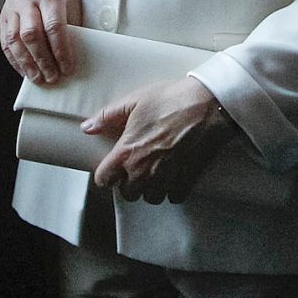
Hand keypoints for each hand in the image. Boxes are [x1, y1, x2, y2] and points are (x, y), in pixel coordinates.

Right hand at [0, 0, 80, 82]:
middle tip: (53, 77)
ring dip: (27, 63)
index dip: (61, 51)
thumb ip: (71, 25)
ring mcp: (13, 8)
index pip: (54, 27)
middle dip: (43, 60)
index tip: (68, 67)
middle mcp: (28, 0)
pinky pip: (5, 41)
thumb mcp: (71, 0)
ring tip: (38, 78)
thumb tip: (72, 55)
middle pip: (32, 35)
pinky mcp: (4, 15)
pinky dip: (14, 59)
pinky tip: (24, 70)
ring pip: (15, 39)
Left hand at [87, 77, 233, 203]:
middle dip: (129, 183)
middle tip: (136, 167)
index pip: (104, 179)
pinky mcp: (187, 179)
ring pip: (151, 198)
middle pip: (127, 193)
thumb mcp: (135, 100)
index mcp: (127, 152)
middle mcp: (144, 170)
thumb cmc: (172, 99)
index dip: (106, 174)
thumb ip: (108, 116)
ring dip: (151, 189)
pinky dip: (173, 190)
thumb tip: (87, 127)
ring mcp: (166, 177)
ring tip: (155, 172)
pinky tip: (174, 175)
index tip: (113, 167)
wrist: (210, 104)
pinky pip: (174, 197)